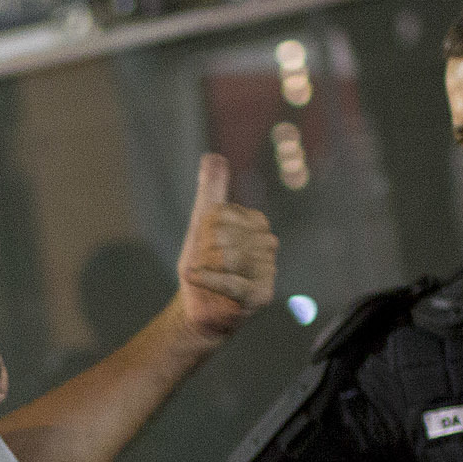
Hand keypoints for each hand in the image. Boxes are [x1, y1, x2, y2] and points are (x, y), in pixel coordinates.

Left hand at [175, 153, 278, 343]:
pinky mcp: (262, 295)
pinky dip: (206, 280)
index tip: (206, 245)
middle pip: (222, 236)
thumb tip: (213, 156)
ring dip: (205, 268)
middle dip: (204, 252)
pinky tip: (193, 278)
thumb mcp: (202, 223)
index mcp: (256, 223)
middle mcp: (268, 244)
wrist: (199, 304)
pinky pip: (231, 282)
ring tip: (208, 277)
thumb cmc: (204, 263)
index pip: (219, 214)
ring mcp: (268, 270)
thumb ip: (211, 190)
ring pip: (227, 258)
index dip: (203, 230)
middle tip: (207, 265)